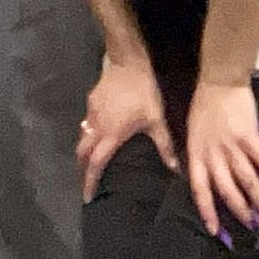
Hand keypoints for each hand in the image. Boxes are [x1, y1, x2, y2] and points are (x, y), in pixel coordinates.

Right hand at [78, 55, 177, 200]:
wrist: (127, 62)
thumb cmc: (143, 92)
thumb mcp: (156, 120)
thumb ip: (164, 146)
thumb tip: (176, 171)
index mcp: (111, 134)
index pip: (96, 162)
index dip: (90, 180)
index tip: (87, 196)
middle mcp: (97, 125)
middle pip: (82, 152)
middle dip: (82, 169)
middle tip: (87, 182)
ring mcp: (91, 112)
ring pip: (83, 136)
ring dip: (85, 152)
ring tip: (92, 162)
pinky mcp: (91, 101)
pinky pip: (87, 123)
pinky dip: (89, 135)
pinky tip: (99, 136)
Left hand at [185, 79, 258, 237]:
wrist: (219, 81)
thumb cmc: (205, 105)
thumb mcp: (194, 132)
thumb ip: (203, 155)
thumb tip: (210, 177)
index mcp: (197, 152)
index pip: (199, 187)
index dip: (207, 209)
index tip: (214, 229)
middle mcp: (214, 153)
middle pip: (227, 190)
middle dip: (240, 211)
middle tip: (251, 226)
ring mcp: (232, 146)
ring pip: (248, 181)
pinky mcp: (250, 137)